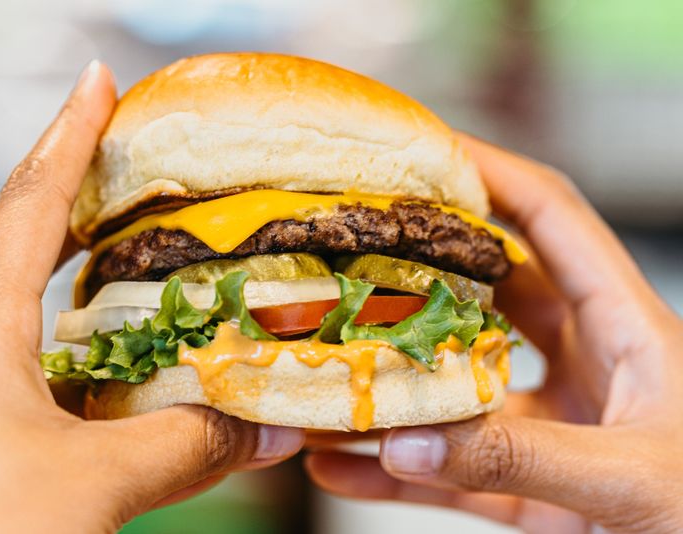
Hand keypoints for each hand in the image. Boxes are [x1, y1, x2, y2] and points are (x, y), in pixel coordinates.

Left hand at [0, 61, 303, 532]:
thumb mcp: (93, 488)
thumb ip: (187, 447)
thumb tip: (273, 426)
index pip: (28, 207)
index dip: (69, 136)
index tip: (99, 80)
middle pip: (24, 245)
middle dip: (76, 193)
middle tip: (131, 159)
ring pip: (39, 316)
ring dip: (91, 284)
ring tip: (147, 255)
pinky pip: (46, 375)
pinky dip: (97, 360)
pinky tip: (135, 372)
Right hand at [306, 134, 682, 532]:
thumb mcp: (634, 477)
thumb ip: (521, 458)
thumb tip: (406, 442)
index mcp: (625, 328)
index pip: (552, 219)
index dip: (492, 173)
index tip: (425, 147)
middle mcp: (584, 364)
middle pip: (485, 294)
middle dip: (417, 270)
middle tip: (349, 251)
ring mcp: (555, 426)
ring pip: (456, 390)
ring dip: (391, 385)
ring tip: (325, 372)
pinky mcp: (534, 486)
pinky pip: (454, 470)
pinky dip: (396, 473)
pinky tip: (342, 468)